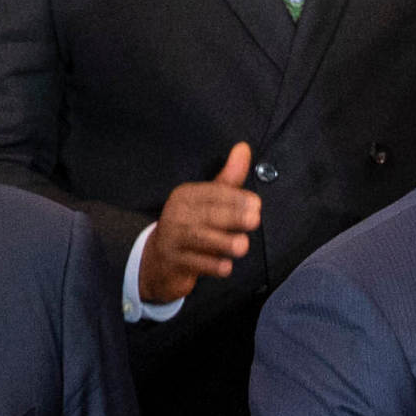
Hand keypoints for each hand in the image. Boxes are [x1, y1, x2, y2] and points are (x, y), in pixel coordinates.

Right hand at [142, 141, 265, 303]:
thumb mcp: (208, 201)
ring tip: (242, 245)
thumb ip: (229, 178)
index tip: (256, 204)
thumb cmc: (191, 226)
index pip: (211, 193)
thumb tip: (244, 148)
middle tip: (254, 220)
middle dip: (232, 216)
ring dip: (224, 242)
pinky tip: (225, 267)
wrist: (159, 261)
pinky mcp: (174, 262)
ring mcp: (173, 239)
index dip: (234, 197)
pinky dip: (211, 265)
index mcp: (186, 196)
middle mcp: (176, 214)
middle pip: (207, 214)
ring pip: (200, 239)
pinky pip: (195, 263)